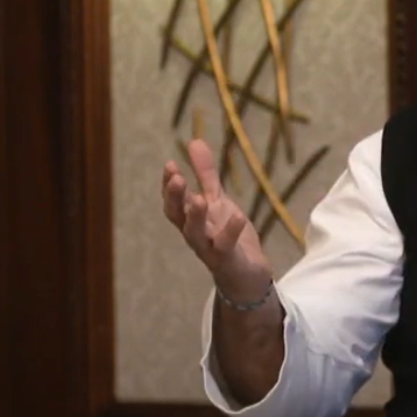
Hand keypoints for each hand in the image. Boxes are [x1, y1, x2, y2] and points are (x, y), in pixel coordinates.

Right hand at [161, 139, 271, 296]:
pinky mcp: (228, 261)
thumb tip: (195, 141)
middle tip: (177, 178)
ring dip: (195, 217)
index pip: (174, 202)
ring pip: (195, 235)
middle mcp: (195, 235)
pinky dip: (230, 232)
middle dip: (175, 198)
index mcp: (191, 219)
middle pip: (177, 217)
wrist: (247, 276)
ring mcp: (210, 250)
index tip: (170, 165)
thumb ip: (206, 174)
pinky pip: (226, 247)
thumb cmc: (228, 237)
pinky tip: (237, 215)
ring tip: (199, 199)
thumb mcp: (218, 201)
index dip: (169, 185)